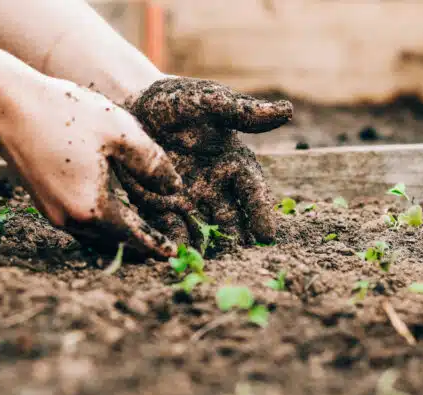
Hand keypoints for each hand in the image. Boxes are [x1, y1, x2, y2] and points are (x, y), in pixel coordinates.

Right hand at [0, 75, 181, 257]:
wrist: (8, 104)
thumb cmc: (66, 113)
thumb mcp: (121, 132)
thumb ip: (152, 164)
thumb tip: (174, 188)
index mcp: (93, 208)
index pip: (133, 237)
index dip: (155, 244)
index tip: (174, 253)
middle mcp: (70, 219)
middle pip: (113, 241)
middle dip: (138, 244)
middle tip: (161, 245)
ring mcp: (52, 212)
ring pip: (94, 234)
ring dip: (117, 234)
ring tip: (141, 230)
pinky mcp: (42, 201)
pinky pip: (79, 221)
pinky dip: (99, 221)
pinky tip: (111, 209)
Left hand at [117, 77, 292, 247]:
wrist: (134, 105)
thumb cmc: (177, 100)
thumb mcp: (208, 102)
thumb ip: (242, 112)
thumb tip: (287, 111)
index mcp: (234, 163)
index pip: (253, 191)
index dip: (261, 212)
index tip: (267, 235)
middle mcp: (216, 187)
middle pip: (232, 218)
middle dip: (237, 239)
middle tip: (241, 259)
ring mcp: (190, 200)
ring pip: (205, 229)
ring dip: (208, 247)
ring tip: (210, 264)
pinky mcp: (162, 207)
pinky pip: (171, 228)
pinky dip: (176, 243)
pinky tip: (176, 256)